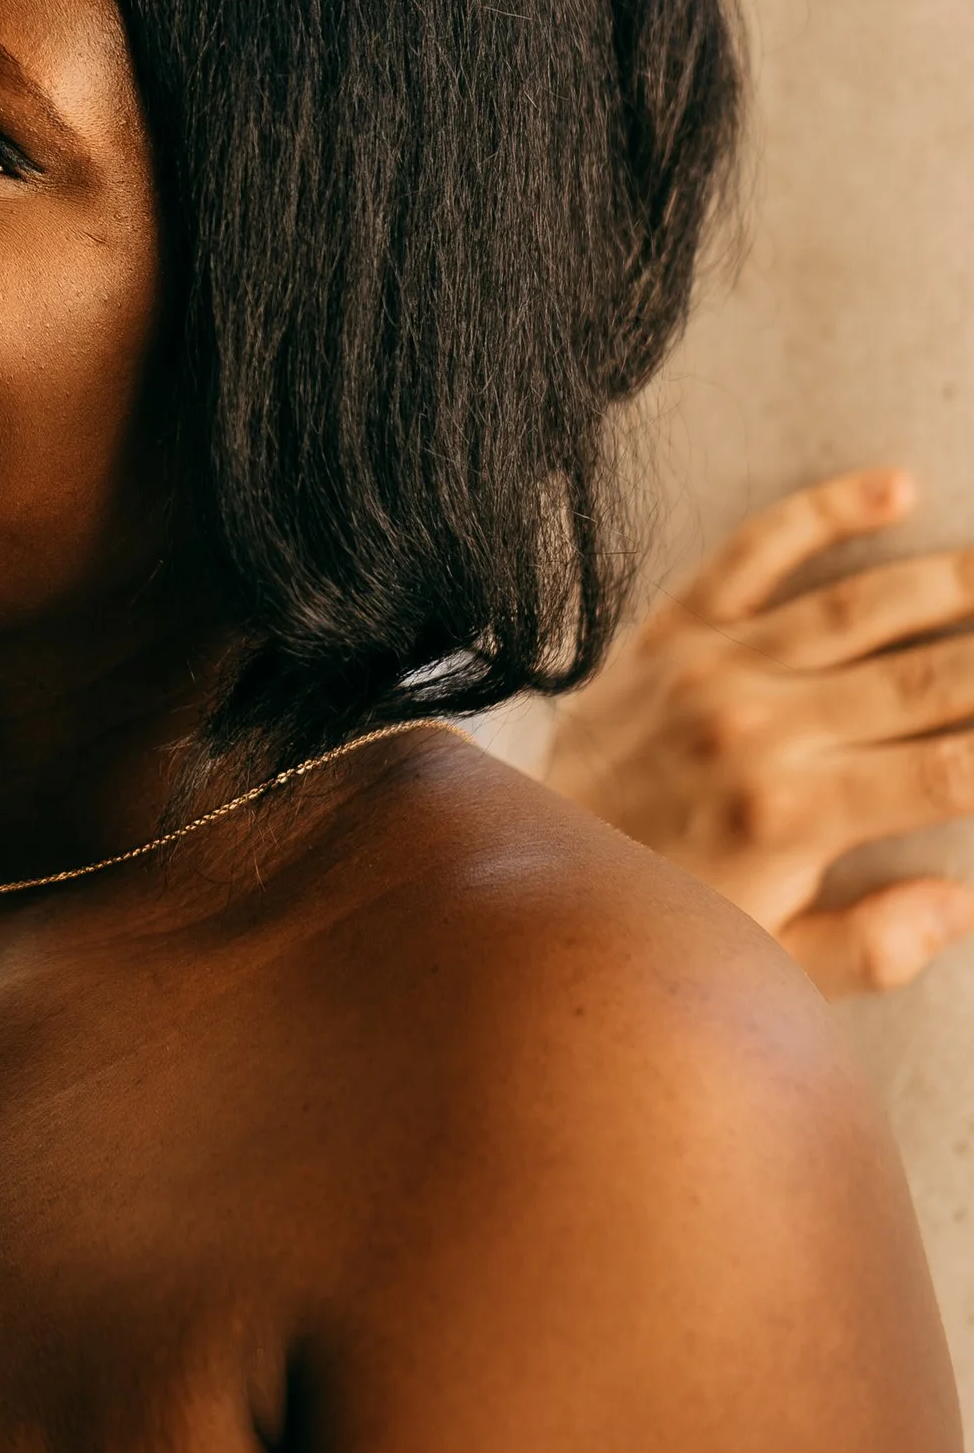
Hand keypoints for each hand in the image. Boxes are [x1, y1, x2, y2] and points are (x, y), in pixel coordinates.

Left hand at [545, 469, 973, 999]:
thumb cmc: (655, 923)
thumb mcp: (765, 967)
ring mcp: (712, 668)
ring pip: (862, 607)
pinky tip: (894, 485)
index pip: (954, 772)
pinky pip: (754, 553)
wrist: (522, 866)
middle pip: (928, 679)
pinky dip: (825, 510)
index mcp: (792, 816)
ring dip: (955, 579)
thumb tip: (961, 904)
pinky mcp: (670, 628)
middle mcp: (760, 729)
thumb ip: (870, 945)